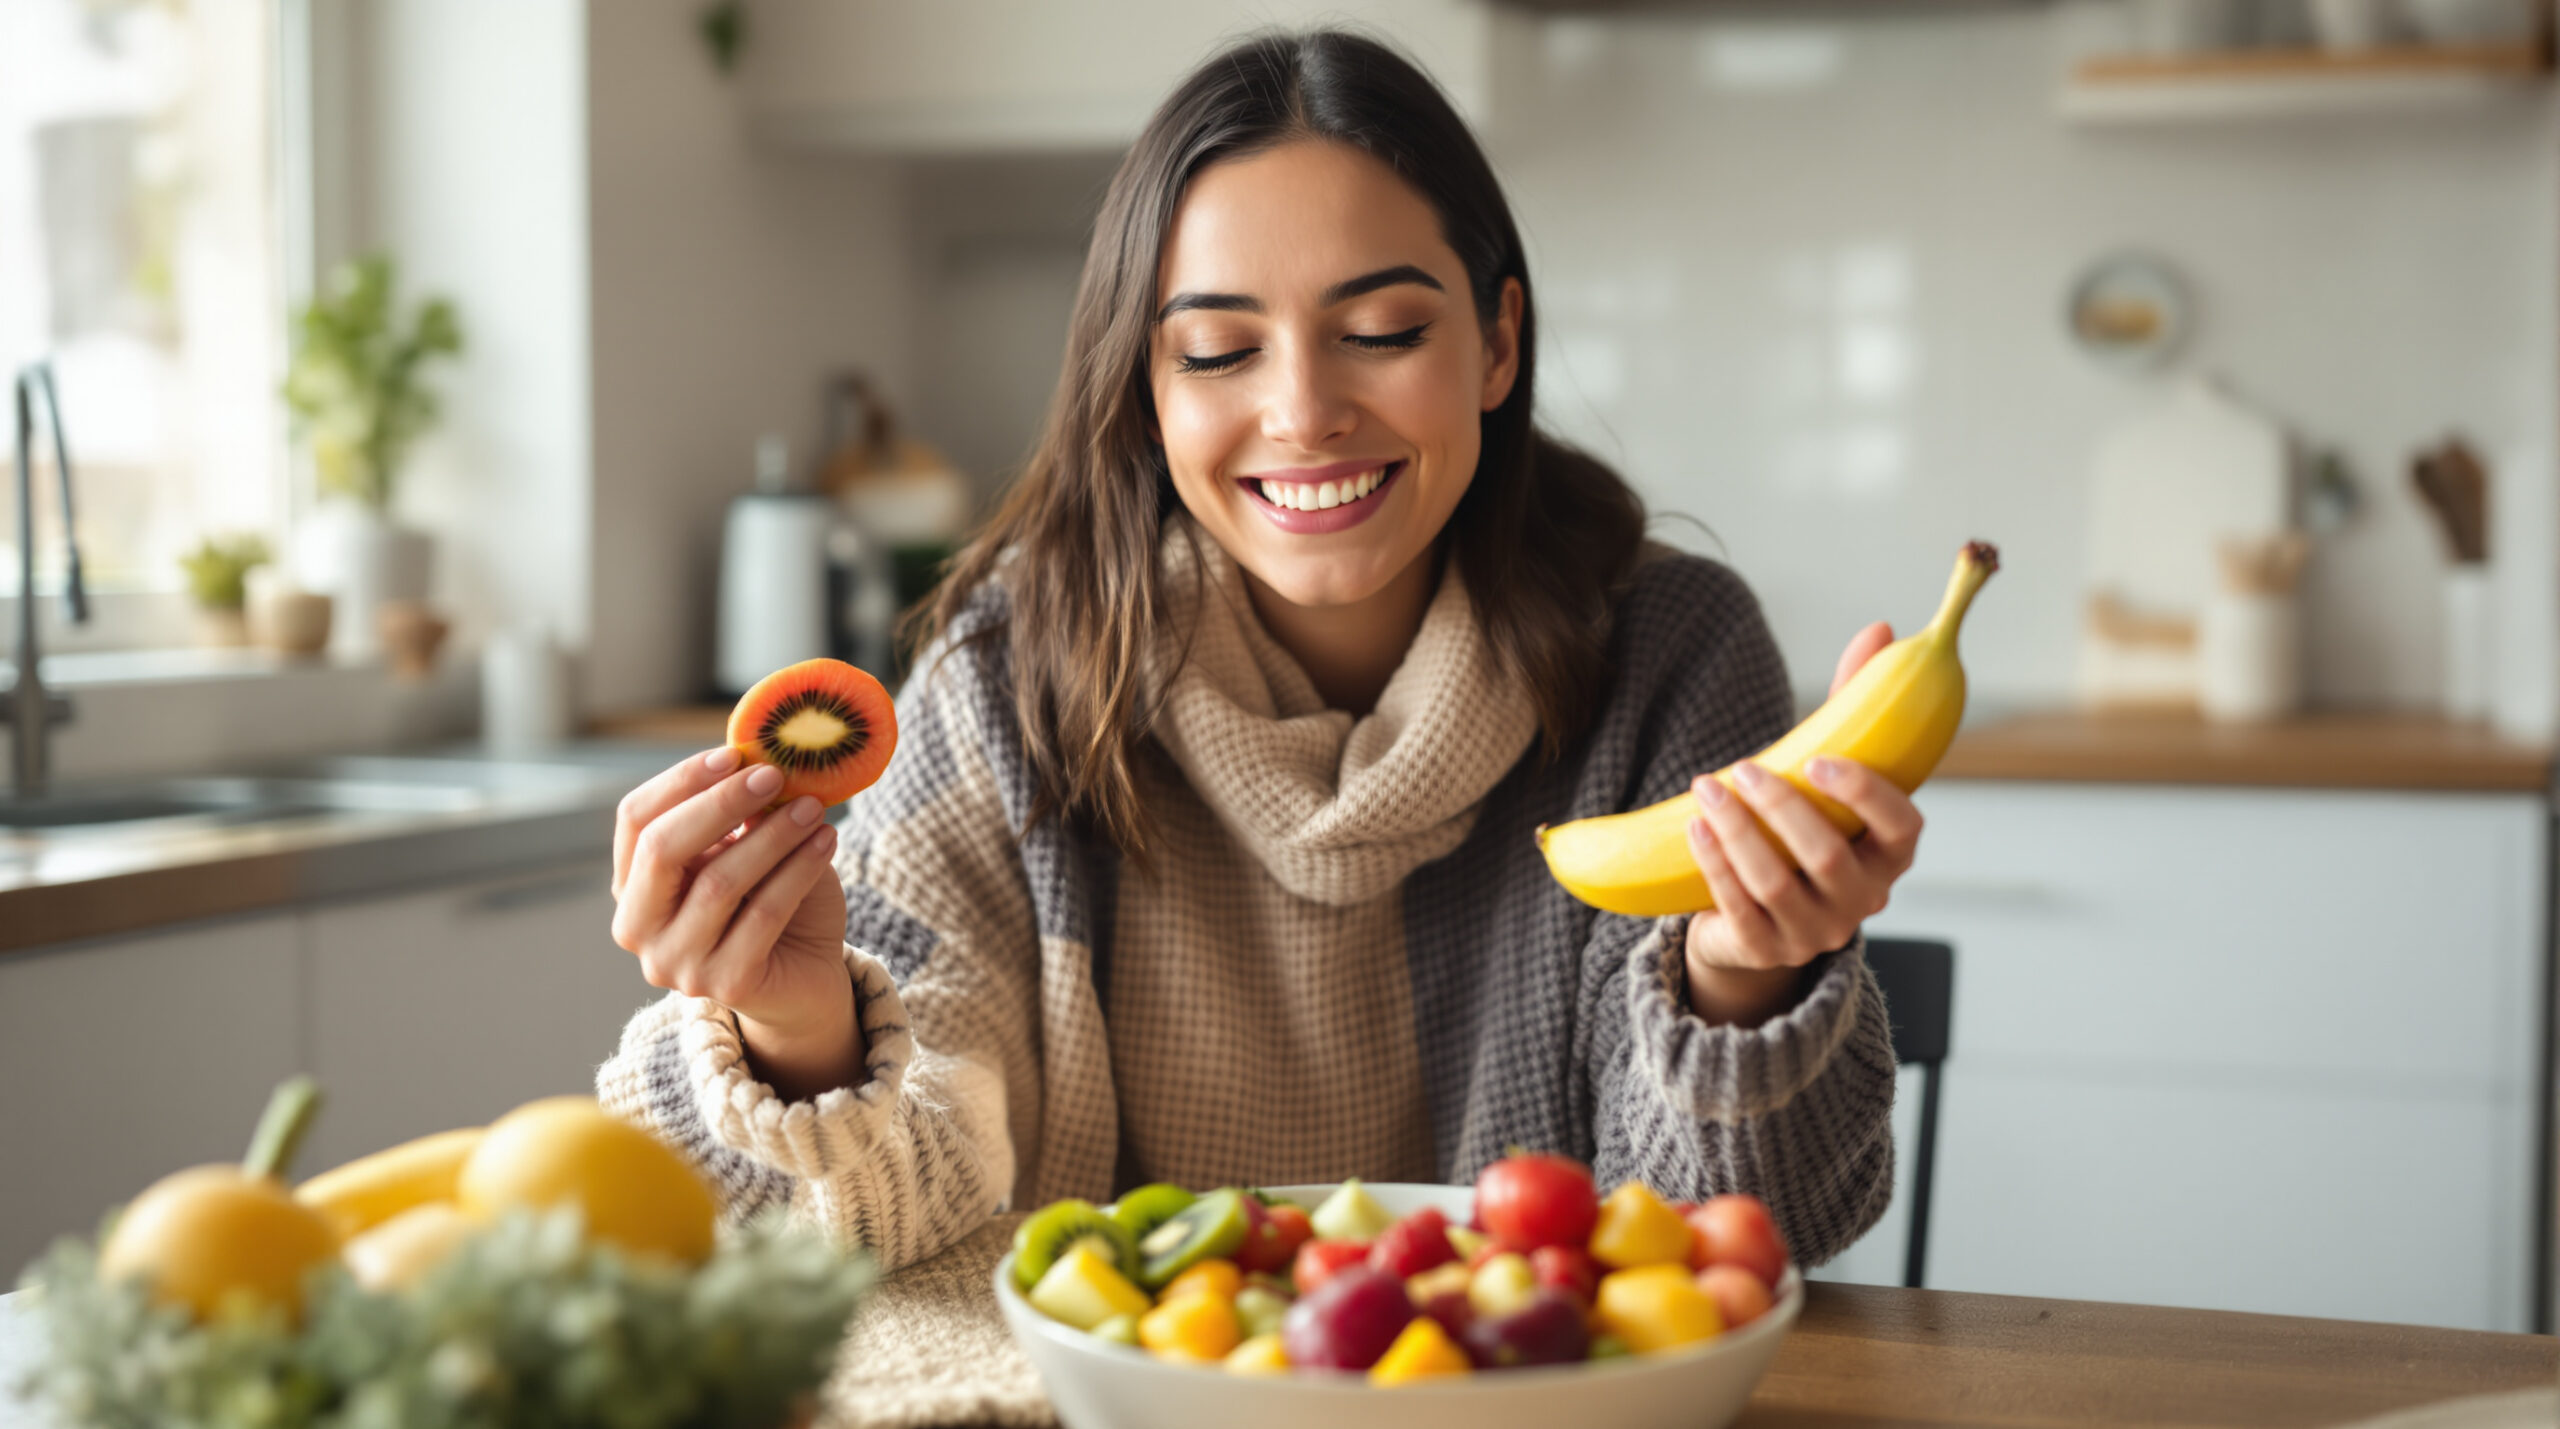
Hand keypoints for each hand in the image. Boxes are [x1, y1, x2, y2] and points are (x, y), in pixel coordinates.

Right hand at [611, 748, 858, 1096]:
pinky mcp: (726, 984)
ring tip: (814, 806)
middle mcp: (638, 929)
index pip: (636, 821)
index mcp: (632, 887)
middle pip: (661, 850)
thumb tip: (754, 760)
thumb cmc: (771, 904)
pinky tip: (826, 840)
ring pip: (719, 882)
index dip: (681, 782)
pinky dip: (799, 870)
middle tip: (773, 774)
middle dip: (720, 803)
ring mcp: (676, 964)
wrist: (806, 980)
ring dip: (772, 835)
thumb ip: (741, 815)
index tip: (733, 754)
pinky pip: (764, 914)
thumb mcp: (749, 849)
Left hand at [1681, 622, 1923, 1025]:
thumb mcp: (1829, 771)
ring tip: (1706, 788)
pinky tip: (1696, 827)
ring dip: (1737, 832)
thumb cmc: (1805, 826)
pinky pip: (1738, 908)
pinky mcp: (1767, 949)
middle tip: (1742, 767)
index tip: (1819, 760)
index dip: (1865, 795)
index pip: (1903, 829)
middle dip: (1781, 807)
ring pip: (1776, 883)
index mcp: (1891, 855)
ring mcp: (1815, 932)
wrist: (1761, 915)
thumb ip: (1855, 706)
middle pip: (1827, 855)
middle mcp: (1863, 900)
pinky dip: (1715, 864)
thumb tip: (1880, 629)